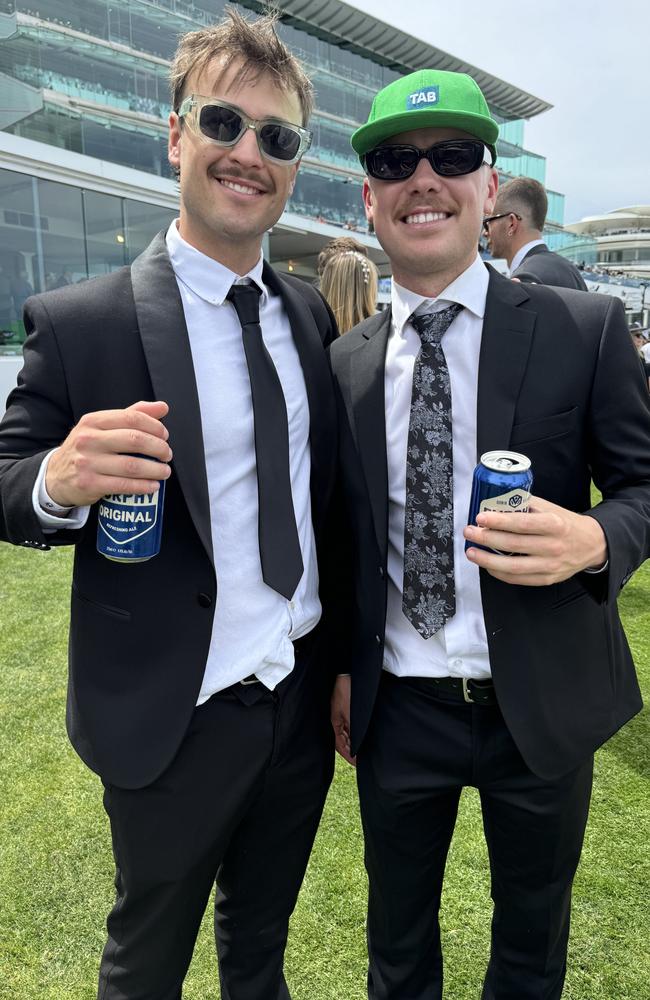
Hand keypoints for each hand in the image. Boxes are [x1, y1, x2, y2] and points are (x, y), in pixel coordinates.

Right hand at [46, 400, 171, 507]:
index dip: (154, 426)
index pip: (131, 417)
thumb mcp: (102, 427)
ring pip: (132, 465)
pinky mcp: (89, 484)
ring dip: (155, 469)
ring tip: (164, 471)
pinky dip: (143, 486)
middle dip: (158, 448)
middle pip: (134, 440)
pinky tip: (153, 486)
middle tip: (167, 455)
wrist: (55, 476)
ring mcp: (87, 462)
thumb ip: (131, 415)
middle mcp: (88, 439)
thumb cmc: (87, 449)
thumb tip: (162, 407)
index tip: (164, 435)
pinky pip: (123, 485)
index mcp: (93, 421)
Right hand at [331, 674, 355, 765]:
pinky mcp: (346, 709)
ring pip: (347, 734)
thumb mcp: (351, 714)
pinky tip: (361, 736)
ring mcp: (341, 714)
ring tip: (363, 751)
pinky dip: (355, 733)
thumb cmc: (346, 691)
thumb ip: (353, 731)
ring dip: (354, 742)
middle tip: (362, 761)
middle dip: (352, 751)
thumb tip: (354, 748)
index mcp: (334, 723)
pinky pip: (349, 725)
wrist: (346, 673)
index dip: (349, 756)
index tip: (357, 764)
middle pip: (343, 741)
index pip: (340, 745)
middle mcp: (336, 720)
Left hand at [463, 494, 606, 585]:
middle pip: (513, 545)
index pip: (521, 524)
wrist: (592, 545)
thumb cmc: (566, 524)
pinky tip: (487, 565)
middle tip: (469, 532)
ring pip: (512, 566)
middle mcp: (552, 546)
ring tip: (472, 552)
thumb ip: (525, 505)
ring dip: (487, 560)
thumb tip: (496, 502)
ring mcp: (549, 566)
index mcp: (554, 525)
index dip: (499, 521)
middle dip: (486, 538)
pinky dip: (499, 573)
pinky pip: (518, 579)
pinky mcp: (546, 579)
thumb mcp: (551, 509)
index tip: (480, 518)